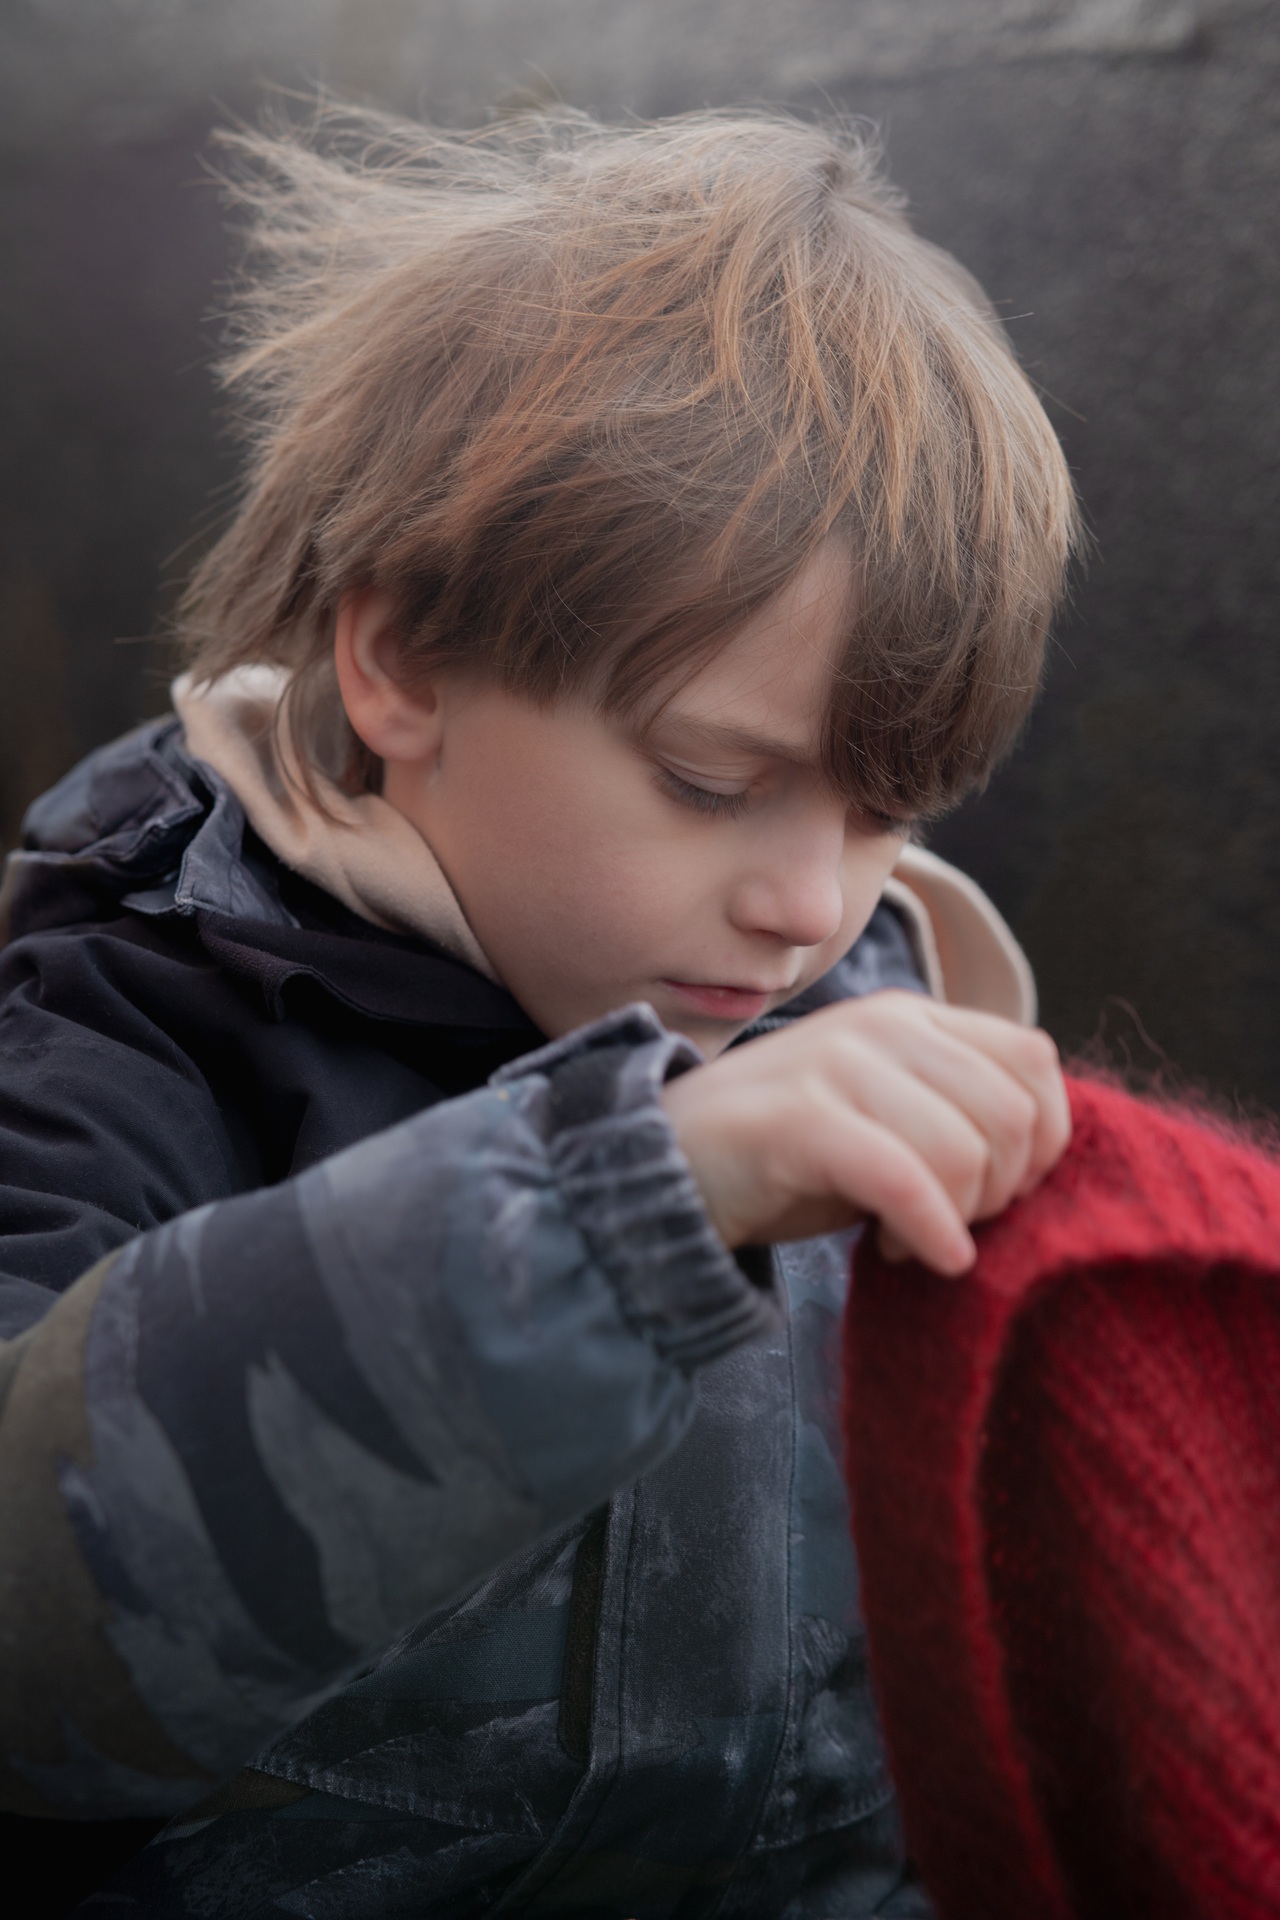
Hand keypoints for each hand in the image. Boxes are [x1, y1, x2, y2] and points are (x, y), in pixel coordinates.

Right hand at [661, 991, 1070, 1274]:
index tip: (999, 1194)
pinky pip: (904, 1180)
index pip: (1032, 1060)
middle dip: (1001, 1192)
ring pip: (964, 1150)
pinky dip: (930, 1233)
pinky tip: (919, 1258)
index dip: (1043, 1141)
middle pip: (1010, 1113)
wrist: (665, 1166)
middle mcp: (879, 1026)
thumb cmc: (787, 1157)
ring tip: (911, 1240)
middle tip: (951, 1225)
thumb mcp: (887, 1117)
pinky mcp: (799, 1119)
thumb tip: (1042, 1154)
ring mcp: (836, 1065)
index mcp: (909, 1017)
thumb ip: (956, 1113)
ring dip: (956, 1219)